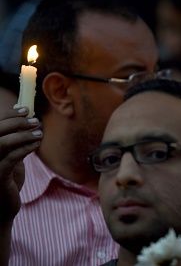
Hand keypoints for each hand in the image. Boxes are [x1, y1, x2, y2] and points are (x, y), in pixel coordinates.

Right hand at [0, 107, 41, 224]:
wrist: (2, 209)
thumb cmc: (6, 180)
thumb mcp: (9, 157)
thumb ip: (13, 141)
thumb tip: (28, 119)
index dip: (9, 116)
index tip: (25, 109)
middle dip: (17, 122)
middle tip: (35, 121)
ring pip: (2, 143)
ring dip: (23, 135)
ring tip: (39, 133)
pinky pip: (11, 159)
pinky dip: (25, 148)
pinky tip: (36, 144)